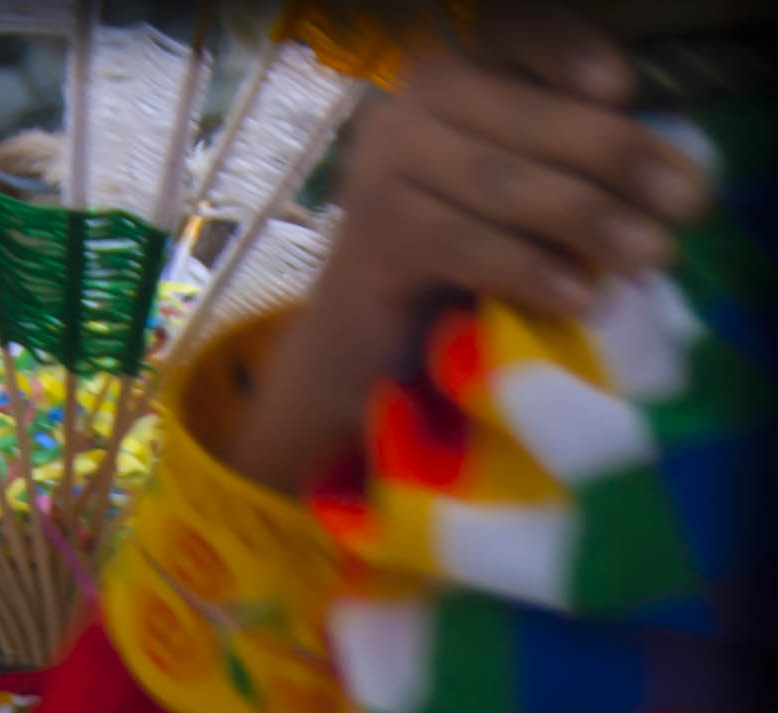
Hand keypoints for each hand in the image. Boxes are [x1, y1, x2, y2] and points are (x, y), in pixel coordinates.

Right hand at [226, 3, 715, 493]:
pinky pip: (469, 247)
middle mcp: (406, 108)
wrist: (355, 345)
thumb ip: (557, 159)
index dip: (568, 54)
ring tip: (651, 255)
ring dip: (590, 220)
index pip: (513, 36)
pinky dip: (532, 272)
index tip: (625, 89)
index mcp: (444, 78)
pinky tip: (582, 297)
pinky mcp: (377, 243)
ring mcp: (384, 172)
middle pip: (528, 117)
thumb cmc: (446, 263)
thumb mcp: (506, 191)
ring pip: (504, 182)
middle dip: (617, 158)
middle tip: (687, 201)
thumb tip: (656, 171)